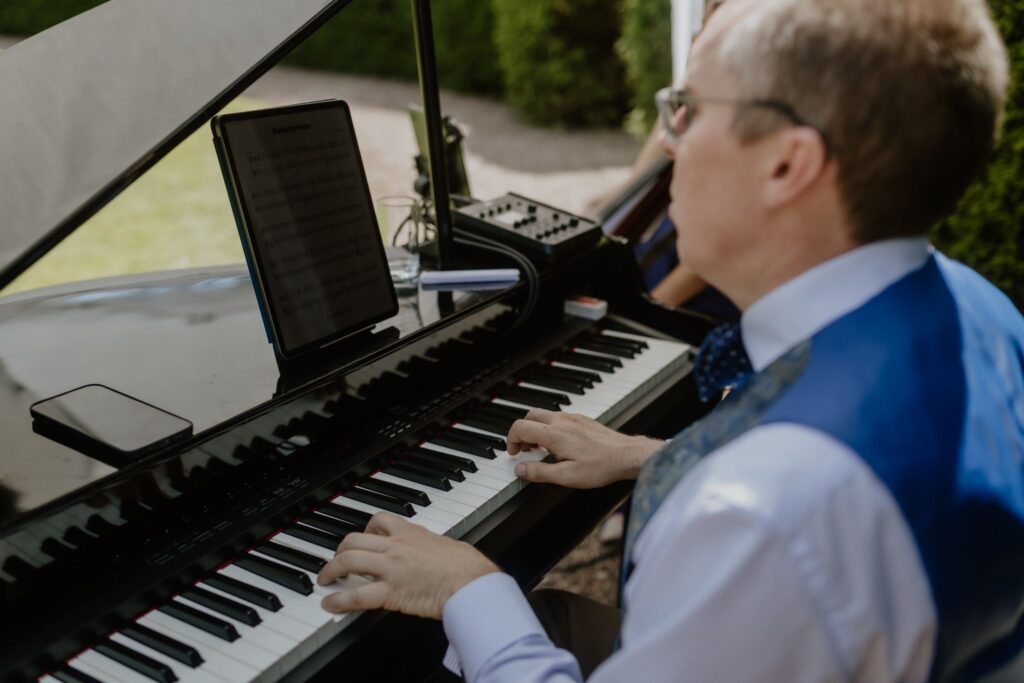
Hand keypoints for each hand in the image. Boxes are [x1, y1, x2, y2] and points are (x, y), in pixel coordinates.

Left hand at [317, 512, 498, 618]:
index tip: (362, 539)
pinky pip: (356, 595)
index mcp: (411, 532)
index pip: (378, 520)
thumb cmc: (467, 567)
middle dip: (339, 550)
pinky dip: (338, 599)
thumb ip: (431, 544)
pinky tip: (330, 603)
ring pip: (348, 561)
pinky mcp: (390, 592)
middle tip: (335, 561)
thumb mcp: (446, 544)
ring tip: (325, 579)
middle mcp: (396, 546)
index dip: (364, 529)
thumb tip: (433, 548)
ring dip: (331, 569)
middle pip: (354, 539)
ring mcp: (391, 568)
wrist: (472, 583)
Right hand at [507, 409, 664, 487]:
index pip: (520, 427)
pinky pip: (558, 417)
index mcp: (554, 434)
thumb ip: (540, 473)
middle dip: (521, 432)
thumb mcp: (567, 476)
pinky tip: (558, 444)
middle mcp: (561, 421)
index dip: (511, 440)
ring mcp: (573, 417)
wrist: (627, 455)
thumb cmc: (601, 466)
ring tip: (540, 449)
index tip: (513, 453)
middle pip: (529, 416)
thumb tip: (520, 470)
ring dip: (535, 429)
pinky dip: (549, 427)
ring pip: (544, 415)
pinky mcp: (582, 419)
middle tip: (523, 450)